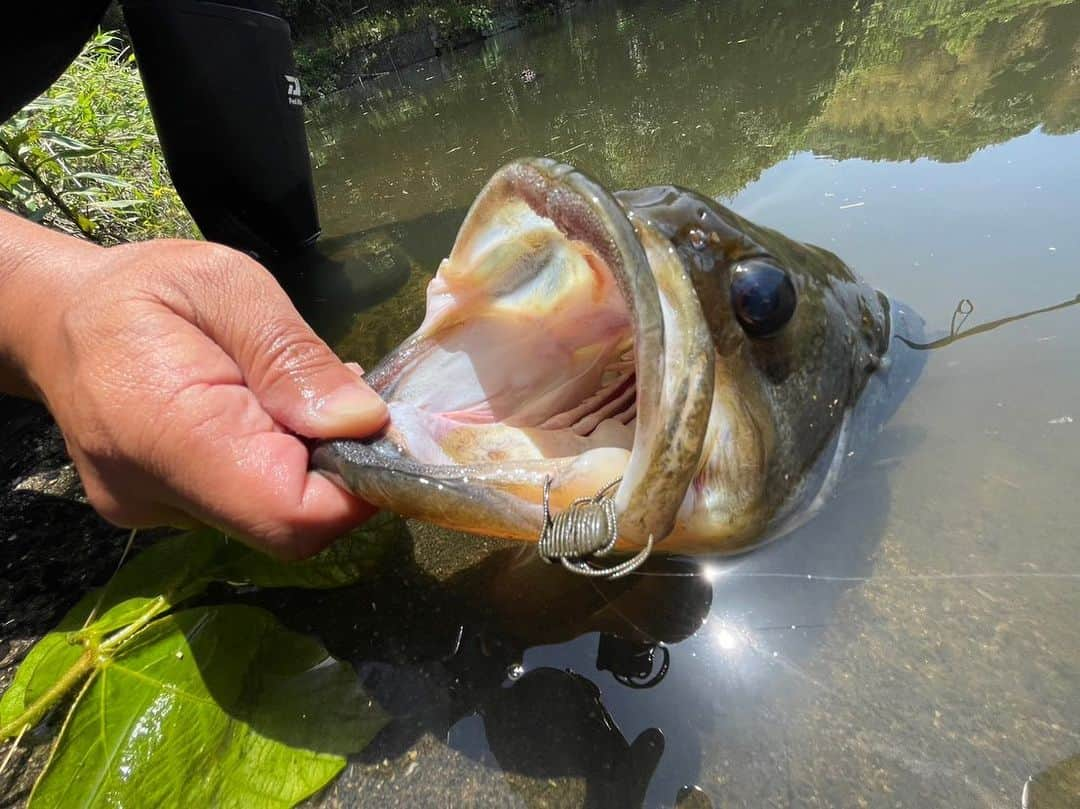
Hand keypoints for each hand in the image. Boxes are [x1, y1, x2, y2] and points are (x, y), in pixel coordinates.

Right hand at [1, 219, 387, 558]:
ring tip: (289, 391)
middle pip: (286, 521)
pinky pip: (248, 501)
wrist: (60, 321)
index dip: (355, 485)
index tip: (379, 428)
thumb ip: (292, 355)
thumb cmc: (145, 290)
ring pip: (271, 512)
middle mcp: (155, 496)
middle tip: (332, 392)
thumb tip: (363, 422)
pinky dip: (277, 463)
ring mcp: (159, 515)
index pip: (287, 513)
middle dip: (335, 464)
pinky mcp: (170, 514)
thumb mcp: (228, 286)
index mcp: (162, 432)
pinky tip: (265, 413)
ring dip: (307, 459)